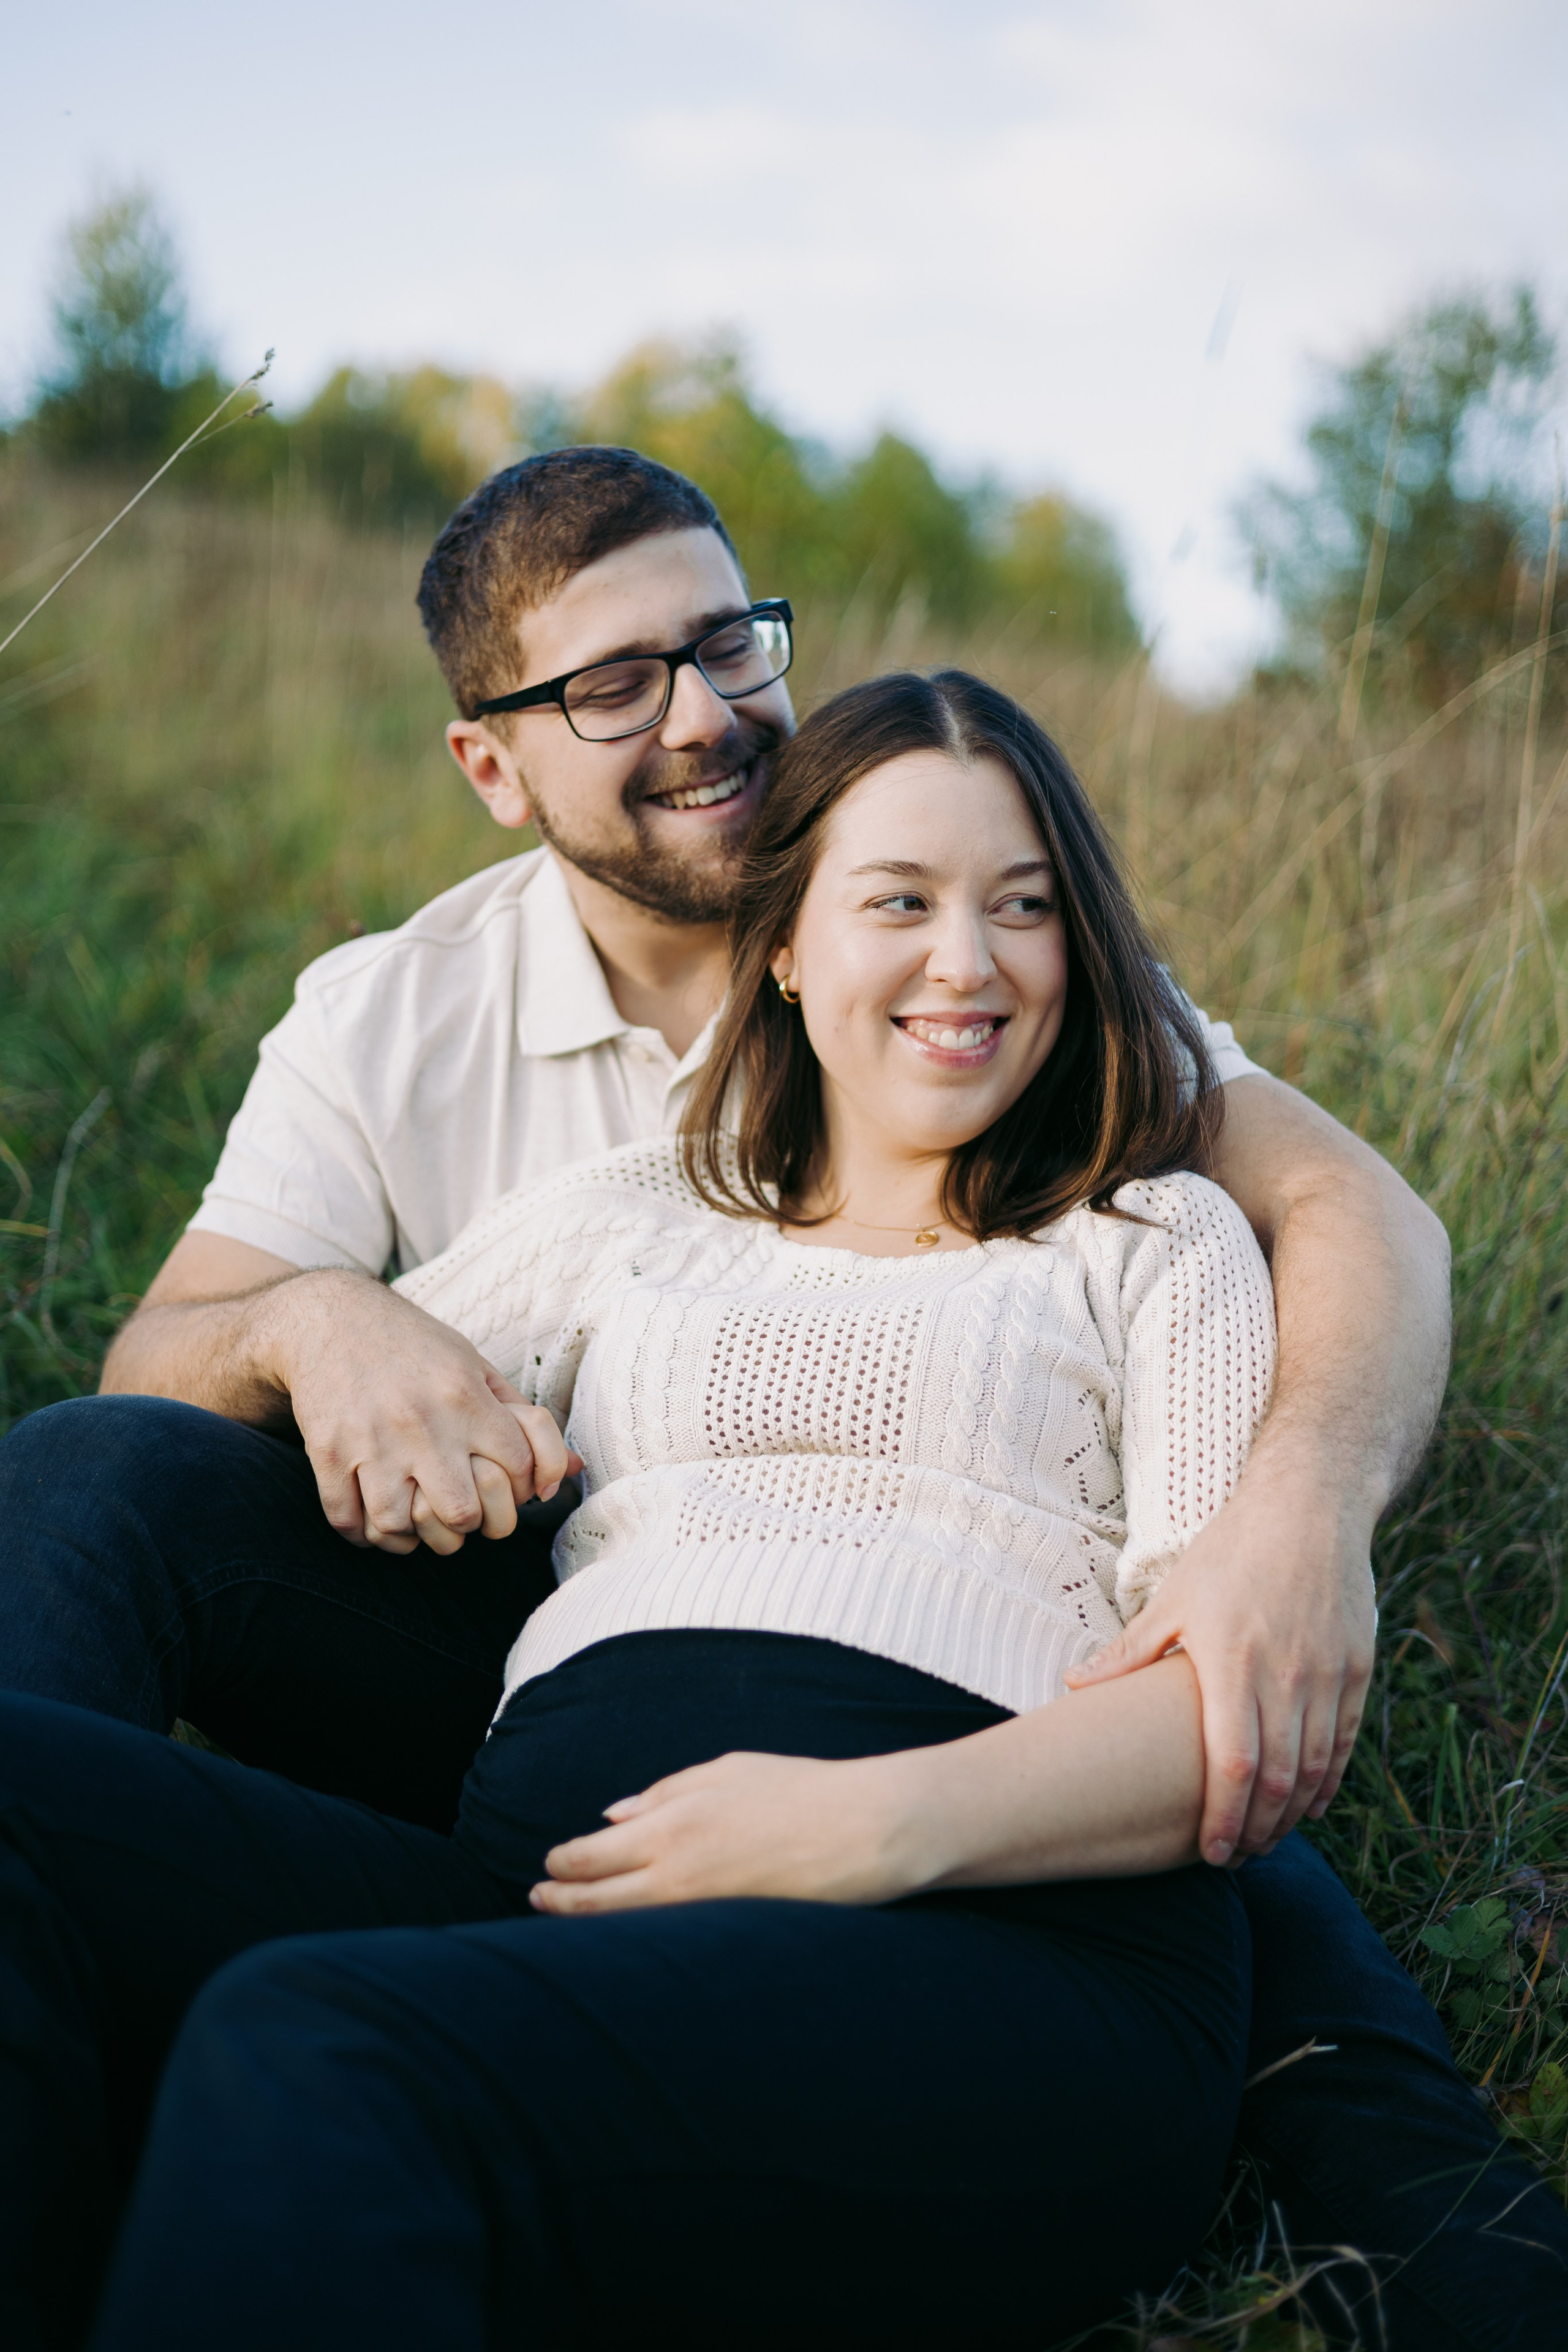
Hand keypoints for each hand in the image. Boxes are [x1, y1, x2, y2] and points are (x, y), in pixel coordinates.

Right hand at [255, 1270, 579, 1554]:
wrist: (331, 1317)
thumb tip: (574, 1470)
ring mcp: (369, 1440)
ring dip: (412, 1535)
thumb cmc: (415, 1346)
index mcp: (465, 1396)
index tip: (508, 1485)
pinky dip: (364, 1534)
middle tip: (462, 1512)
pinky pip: (347, 1521)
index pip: (518, 1470)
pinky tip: (376, 1520)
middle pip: (462, 1512)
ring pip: (399, 1526)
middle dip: (469, 1523)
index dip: (522, 1488)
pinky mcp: (327, 1452)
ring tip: (418, 1522)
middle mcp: (421, 1422)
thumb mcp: (476, 1366)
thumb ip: (524, 1421)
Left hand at [529, 1749, 920, 1915]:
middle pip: (594, 1899)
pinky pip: (665, 1944)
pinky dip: (635, 1944)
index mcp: (673, 1820)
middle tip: (536, 1902)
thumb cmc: (803, 1789)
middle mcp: (676, 1869)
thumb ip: (664, 1792)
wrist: (869, 1829)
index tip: (548, 1869)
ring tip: (564, 1928)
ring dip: (588, 1929)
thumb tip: (613, 1817)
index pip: (591, 1855)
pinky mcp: (728, 1936)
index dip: (561, 1867)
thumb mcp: (728, 1770)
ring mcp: (701, 1909)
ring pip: (623, 1929)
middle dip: (558, 1904)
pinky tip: (625, 1944)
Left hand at [1064, 1462, 1376, 1865]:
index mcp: (1230, 1662)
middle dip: (1257, 1832)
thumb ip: (1128, 1654)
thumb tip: (1071, 1688)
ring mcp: (1328, 1674)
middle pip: (1277, 1781)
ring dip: (1293, 1815)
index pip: (1231, 1766)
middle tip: (1237, 1859)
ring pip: (1317, 1769)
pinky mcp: (1358, 1669)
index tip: (1210, 1853)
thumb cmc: (1230, 1552)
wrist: (1308, 1509)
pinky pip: (1346, 1743)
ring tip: (1267, 1840)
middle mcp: (1285, 1675)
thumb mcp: (1173, 1598)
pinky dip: (1329, 1781)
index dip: (1223, 1819)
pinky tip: (1309, 1802)